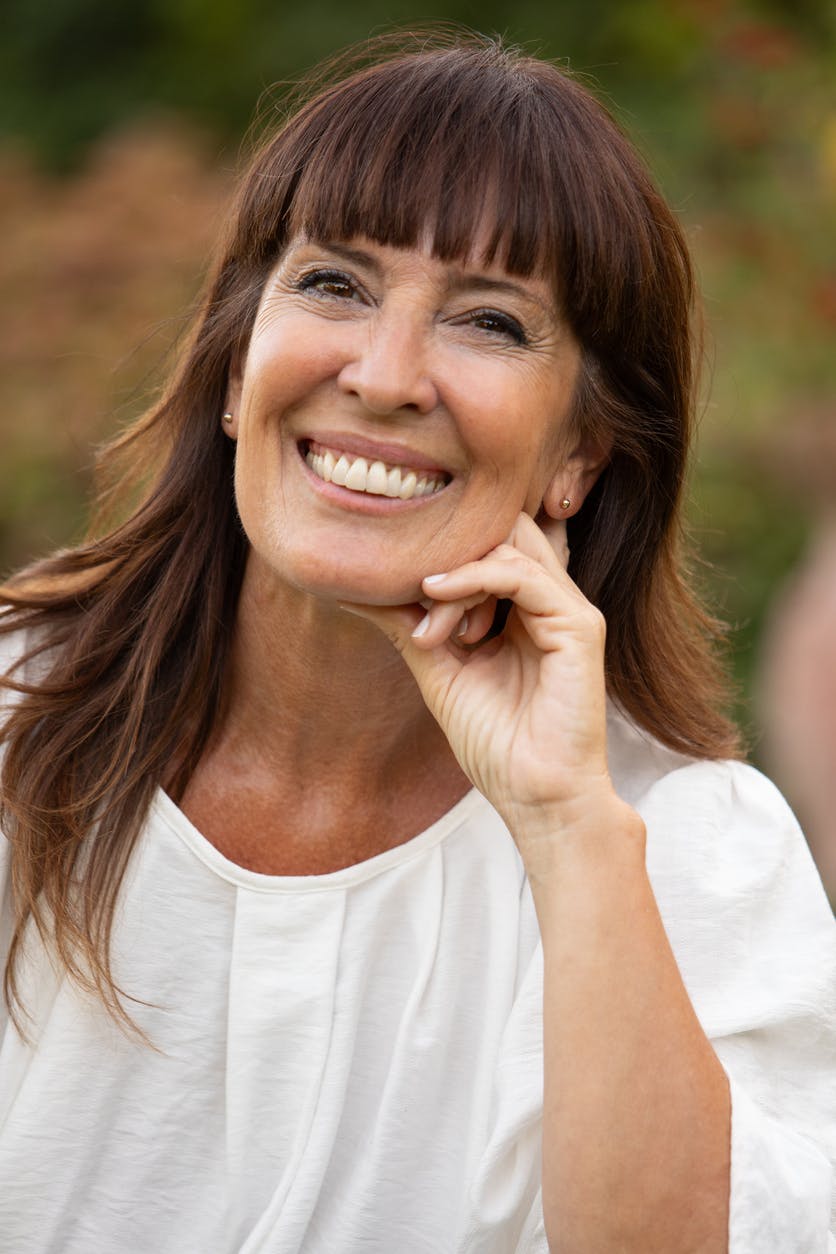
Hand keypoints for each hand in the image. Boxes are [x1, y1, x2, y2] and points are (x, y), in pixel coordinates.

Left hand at [343, 513, 619, 862]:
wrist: (536, 797)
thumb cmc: (496, 745)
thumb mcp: (437, 671)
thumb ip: (408, 625)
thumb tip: (353, 588)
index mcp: (524, 608)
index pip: (487, 541)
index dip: (440, 556)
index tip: (400, 598)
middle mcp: (550, 600)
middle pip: (502, 527)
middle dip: (449, 556)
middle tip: (418, 611)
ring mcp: (567, 609)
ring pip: (508, 543)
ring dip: (454, 578)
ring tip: (432, 633)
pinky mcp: (579, 625)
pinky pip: (522, 573)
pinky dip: (474, 580)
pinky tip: (442, 600)